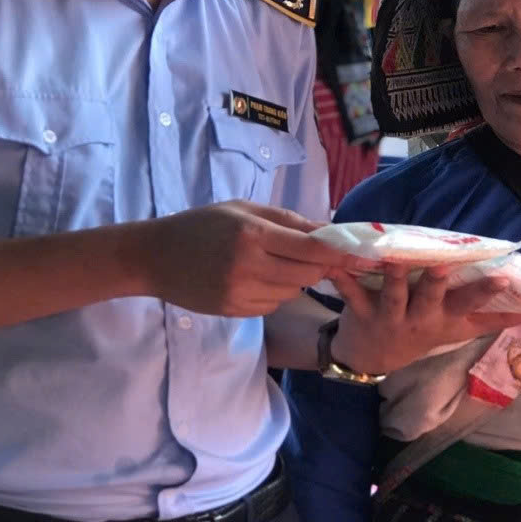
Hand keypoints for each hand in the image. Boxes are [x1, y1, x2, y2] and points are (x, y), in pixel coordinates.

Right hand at [141, 201, 365, 317]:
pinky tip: (250, 278)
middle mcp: (248, 266)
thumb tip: (330, 231)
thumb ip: (288, 221)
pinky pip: (272, 304)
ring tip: (267, 262)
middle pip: (308, 274)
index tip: (366, 255)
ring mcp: (240, 293)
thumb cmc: (201, 225)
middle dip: (317, 266)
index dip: (342, 253)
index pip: (311, 248)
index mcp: (252, 234)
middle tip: (312, 255)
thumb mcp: (242, 209)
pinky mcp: (235, 312)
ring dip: (293, 279)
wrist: (154, 257)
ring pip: (292, 292)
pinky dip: (273, 293)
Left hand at [330, 264, 520, 374]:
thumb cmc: (422, 333)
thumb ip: (496, 318)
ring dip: (396, 277)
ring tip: (396, 259)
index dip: (490, 293)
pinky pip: (352, 293)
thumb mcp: (459, 330)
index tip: (507, 276)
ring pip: (395, 295)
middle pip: (434, 299)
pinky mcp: (363, 312)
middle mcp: (421, 319)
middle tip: (446, 267)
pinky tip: (336, 265)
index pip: (474, 306)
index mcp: (447, 319)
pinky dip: (343, 280)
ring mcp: (391, 317)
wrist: (371, 359)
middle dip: (441, 284)